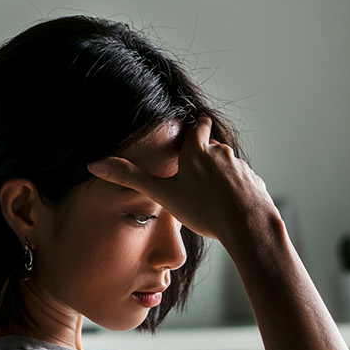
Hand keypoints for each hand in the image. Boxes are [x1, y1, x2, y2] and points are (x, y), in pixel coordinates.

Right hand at [86, 116, 273, 241]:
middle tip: (191, 173)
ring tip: (209, 196)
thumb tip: (94, 164)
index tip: (190, 130)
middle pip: (212, 146)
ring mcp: (241, 167)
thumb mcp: (163, 194)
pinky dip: (235, 190)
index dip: (194, 126)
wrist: (247, 225)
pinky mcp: (255, 183)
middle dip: (203, 155)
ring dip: (219, 174)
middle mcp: (221, 152)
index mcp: (197, 150)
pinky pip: (242, 182)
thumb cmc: (204, 209)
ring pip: (227, 164)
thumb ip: (131, 178)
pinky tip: (228, 208)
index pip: (198, 124)